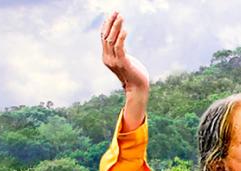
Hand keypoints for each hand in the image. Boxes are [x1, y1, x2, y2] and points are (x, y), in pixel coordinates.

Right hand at [100, 11, 149, 130]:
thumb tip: (122, 39)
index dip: (106, 25)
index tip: (111, 14)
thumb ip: (121, 51)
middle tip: (116, 12)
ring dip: (116, 27)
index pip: (103, 37)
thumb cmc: (134, 73)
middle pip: (105, 36)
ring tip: (121, 17)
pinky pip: (120, 48)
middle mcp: (107, 58)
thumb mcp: (125, 59)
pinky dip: (122, 38)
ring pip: (112, 40)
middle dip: (111, 23)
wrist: (138, 88)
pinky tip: (125, 30)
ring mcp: (114, 61)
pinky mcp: (122, 63)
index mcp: (106, 56)